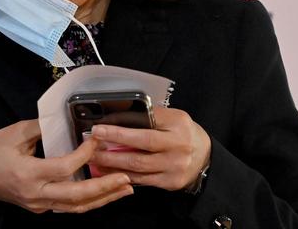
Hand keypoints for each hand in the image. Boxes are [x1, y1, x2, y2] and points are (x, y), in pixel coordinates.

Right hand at [0, 119, 133, 212]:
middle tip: (125, 178)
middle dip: (104, 188)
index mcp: (28, 173)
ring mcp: (38, 204)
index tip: (97, 140)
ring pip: (76, 207)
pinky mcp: (40, 207)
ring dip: (103, 199)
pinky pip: (68, 207)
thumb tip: (64, 119)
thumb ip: (41, 126)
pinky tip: (104, 192)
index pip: (64, 168)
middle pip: (76, 196)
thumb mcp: (13, 133)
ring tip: (125, 189)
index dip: (84, 155)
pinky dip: (89, 200)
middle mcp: (36, 194)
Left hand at [88, 106, 210, 191]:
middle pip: (141, 145)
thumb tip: (119, 115)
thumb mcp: (173, 118)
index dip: (121, 127)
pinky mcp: (170, 182)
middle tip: (92, 141)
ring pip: (137, 165)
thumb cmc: (183, 133)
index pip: (146, 123)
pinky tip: (108, 172)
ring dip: (112, 162)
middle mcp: (178, 146)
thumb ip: (152, 117)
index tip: (99, 128)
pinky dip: (122, 175)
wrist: (205, 158)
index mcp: (178, 124)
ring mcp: (174, 166)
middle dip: (113, 143)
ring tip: (94, 158)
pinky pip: (142, 180)